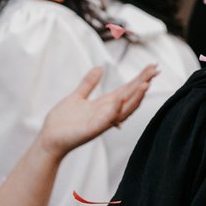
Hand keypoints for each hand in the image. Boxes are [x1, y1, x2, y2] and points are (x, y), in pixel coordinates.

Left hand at [37, 65, 157, 156]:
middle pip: (129, 97)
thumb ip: (89, 83)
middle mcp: (106, 113)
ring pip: (123, 109)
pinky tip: (119, 99)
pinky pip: (106, 120)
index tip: (152, 66)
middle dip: (142, 83)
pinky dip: (114, 110)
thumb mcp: (77, 96)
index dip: (139, 78)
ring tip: (145, 83)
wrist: (49, 138)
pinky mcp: (91, 129)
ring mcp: (101, 122)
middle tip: (155, 70)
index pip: (126, 89)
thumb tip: (99, 68)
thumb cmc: (62, 122)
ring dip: (135, 97)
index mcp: (104, 104)